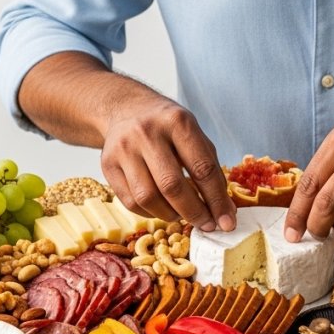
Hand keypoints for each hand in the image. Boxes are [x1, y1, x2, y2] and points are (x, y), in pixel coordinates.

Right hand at [100, 88, 235, 231]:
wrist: (127, 109)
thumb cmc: (168, 127)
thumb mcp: (194, 136)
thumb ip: (211, 170)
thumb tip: (224, 212)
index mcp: (178, 122)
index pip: (201, 168)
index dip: (216, 200)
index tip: (226, 222)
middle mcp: (147, 133)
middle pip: (172, 186)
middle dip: (194, 212)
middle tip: (206, 225)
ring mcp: (124, 149)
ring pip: (148, 198)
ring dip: (171, 215)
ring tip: (183, 214)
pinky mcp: (107, 164)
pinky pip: (130, 202)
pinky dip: (151, 213)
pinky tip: (162, 208)